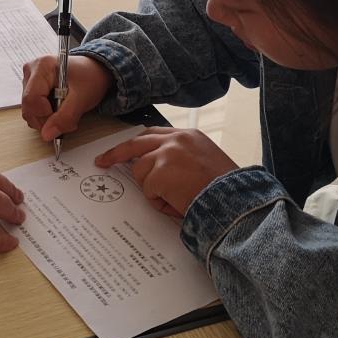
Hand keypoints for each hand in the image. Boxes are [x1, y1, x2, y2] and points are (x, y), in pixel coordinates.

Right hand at [21, 54, 112, 142]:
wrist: (93, 72)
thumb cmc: (89, 77)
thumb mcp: (82, 98)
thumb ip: (65, 117)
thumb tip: (47, 134)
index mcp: (43, 66)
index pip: (31, 99)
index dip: (45, 116)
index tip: (61, 121)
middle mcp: (31, 70)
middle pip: (28, 107)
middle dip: (46, 120)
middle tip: (66, 118)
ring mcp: (29, 79)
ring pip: (28, 110)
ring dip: (45, 119)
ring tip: (63, 110)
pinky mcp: (30, 87)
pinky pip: (31, 109)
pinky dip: (44, 115)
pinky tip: (56, 108)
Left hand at [95, 127, 238, 218]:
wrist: (235, 201)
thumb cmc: (223, 189)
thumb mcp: (203, 161)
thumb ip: (178, 157)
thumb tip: (150, 168)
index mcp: (188, 135)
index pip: (153, 135)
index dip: (137, 144)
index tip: (124, 150)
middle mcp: (176, 139)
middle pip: (135, 144)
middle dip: (116, 154)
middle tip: (102, 161)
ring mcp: (167, 154)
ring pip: (140, 172)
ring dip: (153, 189)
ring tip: (177, 198)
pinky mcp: (161, 172)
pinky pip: (148, 191)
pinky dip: (160, 202)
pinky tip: (178, 203)